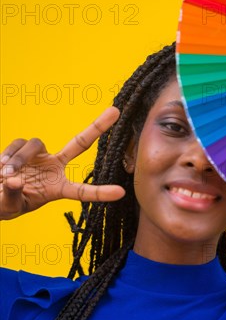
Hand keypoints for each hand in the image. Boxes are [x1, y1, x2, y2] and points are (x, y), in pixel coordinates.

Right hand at [0, 107, 124, 220]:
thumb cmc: (5, 204)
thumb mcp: (9, 207)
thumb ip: (12, 196)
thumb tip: (16, 180)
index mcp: (57, 189)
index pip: (81, 191)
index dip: (100, 192)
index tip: (120, 192)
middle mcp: (54, 168)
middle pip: (79, 144)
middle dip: (97, 127)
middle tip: (115, 111)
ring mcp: (40, 157)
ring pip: (36, 143)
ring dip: (20, 159)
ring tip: (6, 175)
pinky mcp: (23, 149)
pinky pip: (18, 143)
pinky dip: (9, 155)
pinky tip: (1, 168)